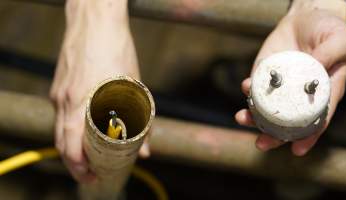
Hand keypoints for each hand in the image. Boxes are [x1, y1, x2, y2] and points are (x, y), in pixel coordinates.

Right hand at [50, 0, 148, 182]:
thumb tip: (144, 150)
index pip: (72, 147)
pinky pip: (61, 114)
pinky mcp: (59, 86)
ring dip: (71, 149)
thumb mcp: (134, 86)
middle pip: (62, 144)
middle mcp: (67, 100)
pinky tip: (84, 130)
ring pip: (59, 130)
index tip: (93, 177)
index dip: (80, 167)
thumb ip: (140, 121)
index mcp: (85, 102)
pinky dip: (70, 129)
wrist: (95, 21)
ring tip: (88, 158)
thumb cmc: (117, 49)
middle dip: (74, 165)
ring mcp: (60, 93)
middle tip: (90, 175)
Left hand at [235, 1, 345, 155]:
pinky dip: (249, 90)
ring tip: (242, 118)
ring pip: (266, 109)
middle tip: (261, 144)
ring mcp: (280, 87)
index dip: (308, 137)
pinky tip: (245, 87)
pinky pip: (255, 87)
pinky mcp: (265, 74)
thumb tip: (315, 68)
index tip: (297, 150)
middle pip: (287, 122)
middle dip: (273, 136)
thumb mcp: (340, 39)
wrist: (306, 17)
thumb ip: (332, 54)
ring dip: (253, 117)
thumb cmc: (328, 31)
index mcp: (323, 93)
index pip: (316, 120)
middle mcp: (299, 95)